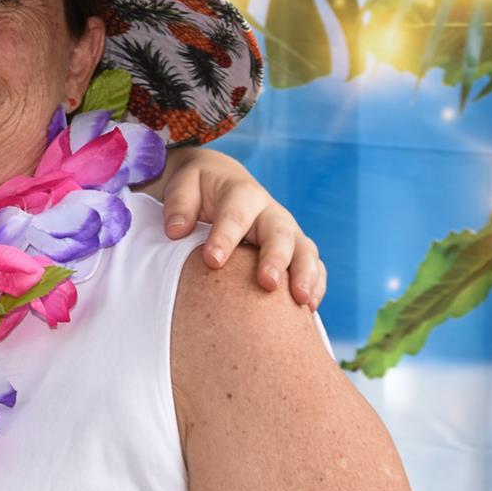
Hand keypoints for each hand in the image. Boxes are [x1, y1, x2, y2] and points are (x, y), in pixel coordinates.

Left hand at [158, 148, 324, 307]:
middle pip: (279, 233)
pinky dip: (316, 284)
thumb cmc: (200, 188)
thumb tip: (176, 230)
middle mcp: (270, 212)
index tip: (212, 261)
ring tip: (300, 301)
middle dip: (275, 258)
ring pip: (304, 250)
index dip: (225, 237)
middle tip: (268, 284)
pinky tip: (309, 309)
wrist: (222, 181)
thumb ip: (179, 204)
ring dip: (305, 275)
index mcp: (242, 193)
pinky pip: (313, 265)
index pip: (235, 215)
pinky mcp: (296, 249)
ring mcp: (287, 231)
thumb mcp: (184, 184)